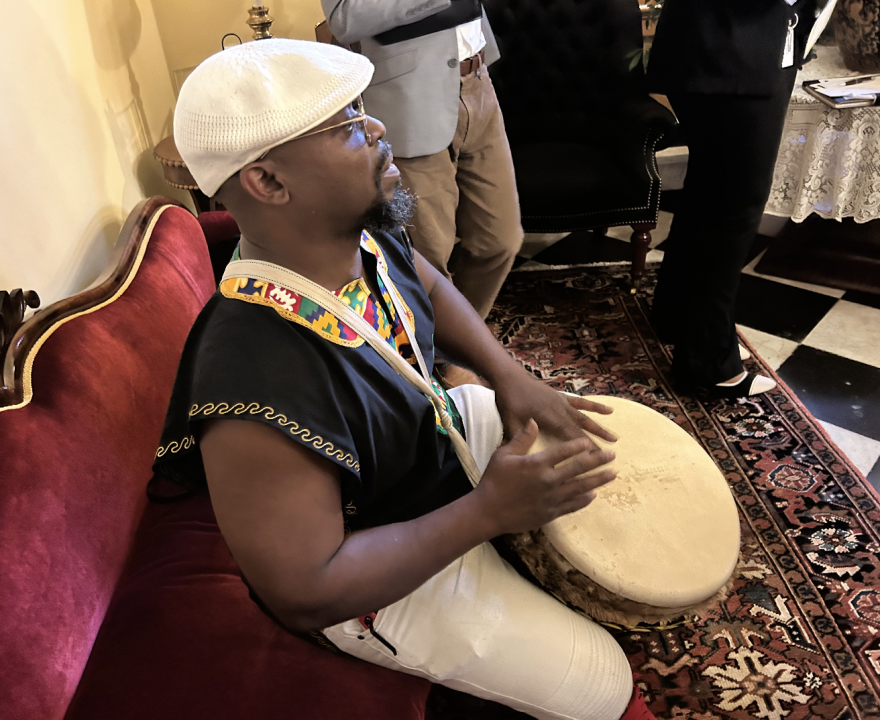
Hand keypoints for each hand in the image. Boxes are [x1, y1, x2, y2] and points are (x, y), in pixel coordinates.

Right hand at [474, 419, 616, 535]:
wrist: (488, 512)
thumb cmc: (493, 481)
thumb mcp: (503, 455)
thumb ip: (522, 438)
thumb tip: (534, 421)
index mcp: (537, 464)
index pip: (564, 451)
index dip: (579, 445)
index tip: (590, 442)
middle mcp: (549, 480)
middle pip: (579, 468)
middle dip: (598, 461)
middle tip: (612, 456)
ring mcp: (552, 498)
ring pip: (581, 487)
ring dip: (598, 480)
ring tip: (612, 474)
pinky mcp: (551, 513)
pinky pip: (572, 505)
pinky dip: (584, 500)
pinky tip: (593, 495)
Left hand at [493, 372, 616, 444]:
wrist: (510, 377)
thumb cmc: (509, 401)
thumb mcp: (511, 422)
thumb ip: (520, 438)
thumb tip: (522, 456)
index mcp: (550, 419)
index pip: (570, 437)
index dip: (583, 448)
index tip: (596, 460)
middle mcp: (561, 411)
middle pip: (581, 430)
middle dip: (595, 443)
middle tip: (609, 456)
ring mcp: (564, 403)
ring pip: (585, 417)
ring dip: (600, 428)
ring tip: (615, 438)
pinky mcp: (563, 397)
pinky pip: (582, 402)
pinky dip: (596, 406)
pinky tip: (609, 410)